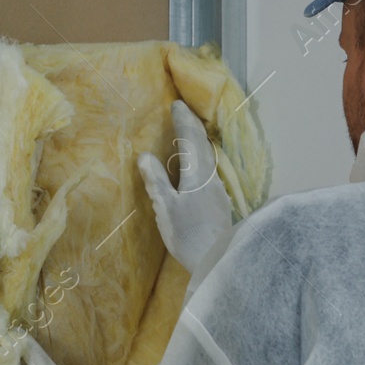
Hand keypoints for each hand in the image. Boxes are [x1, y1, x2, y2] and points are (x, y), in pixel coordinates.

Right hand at [139, 100, 232, 275]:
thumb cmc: (188, 234)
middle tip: (184, 113)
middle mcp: (211, 178)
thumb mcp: (166, 208)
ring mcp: (218, 191)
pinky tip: (197, 168)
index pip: (190, 140)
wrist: (218, 259)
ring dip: (198, 143)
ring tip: (190, 136)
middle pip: (203, 146)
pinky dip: (201, 159)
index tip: (177, 105)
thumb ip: (156, 181)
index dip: (183, 122)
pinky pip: (209, 171)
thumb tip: (145, 156)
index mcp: (197, 175)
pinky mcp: (219, 203)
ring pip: (208, 158)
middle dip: (192, 127)